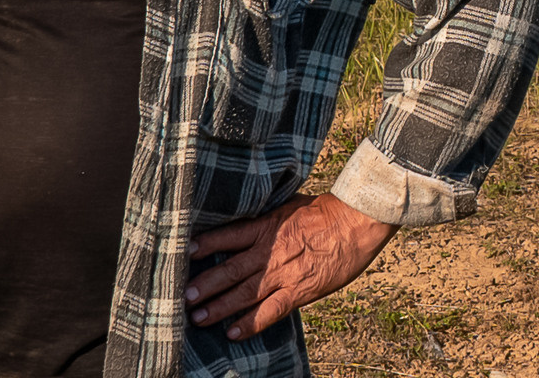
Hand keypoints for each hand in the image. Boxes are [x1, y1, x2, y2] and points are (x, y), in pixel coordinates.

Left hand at [185, 193, 392, 341]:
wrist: (356, 222)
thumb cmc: (326, 211)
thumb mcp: (290, 206)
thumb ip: (268, 219)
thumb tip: (249, 224)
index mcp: (266, 227)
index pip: (229, 236)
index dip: (206, 245)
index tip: (185, 252)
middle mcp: (269, 251)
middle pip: (229, 269)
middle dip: (205, 284)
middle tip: (182, 297)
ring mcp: (282, 274)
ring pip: (243, 293)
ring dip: (219, 306)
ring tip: (197, 317)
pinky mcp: (298, 292)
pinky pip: (269, 312)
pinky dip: (250, 324)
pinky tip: (232, 333)